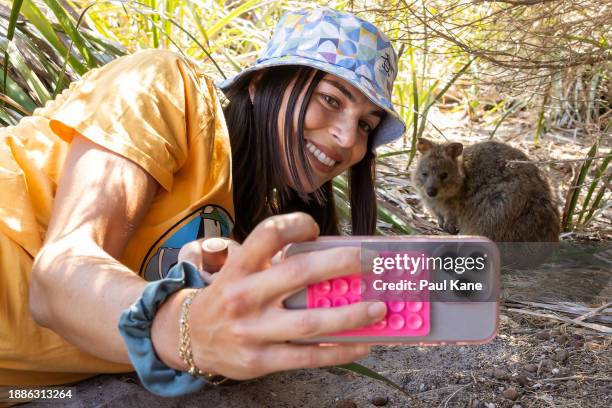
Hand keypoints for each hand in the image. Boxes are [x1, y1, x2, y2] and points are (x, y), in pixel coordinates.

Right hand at [185, 212, 386, 379]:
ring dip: (351, 314)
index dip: (296, 225)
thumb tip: (330, 257)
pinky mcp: (260, 360)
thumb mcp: (238, 272)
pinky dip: (340, 351)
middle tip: (370, 261)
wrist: (188, 338)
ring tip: (379, 307)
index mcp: (238, 267)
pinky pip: (308, 356)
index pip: (269, 234)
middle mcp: (244, 296)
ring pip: (311, 322)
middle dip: (340, 263)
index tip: (316, 229)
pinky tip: (363, 343)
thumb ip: (272, 263)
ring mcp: (252, 331)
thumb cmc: (226, 298)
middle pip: (299, 273)